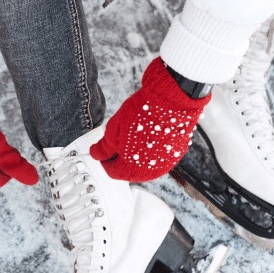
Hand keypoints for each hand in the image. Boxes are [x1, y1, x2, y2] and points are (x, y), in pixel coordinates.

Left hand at [89, 57, 210, 181]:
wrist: (171, 100)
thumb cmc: (142, 114)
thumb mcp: (113, 130)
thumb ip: (103, 148)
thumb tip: (96, 154)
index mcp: (131, 169)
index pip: (111, 171)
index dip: (105, 159)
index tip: (105, 148)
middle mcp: (150, 172)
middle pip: (129, 170)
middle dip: (122, 157)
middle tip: (120, 139)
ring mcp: (165, 164)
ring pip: (144, 164)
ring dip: (137, 154)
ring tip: (135, 134)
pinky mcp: (176, 154)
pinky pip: (159, 157)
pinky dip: (152, 149)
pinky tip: (149, 134)